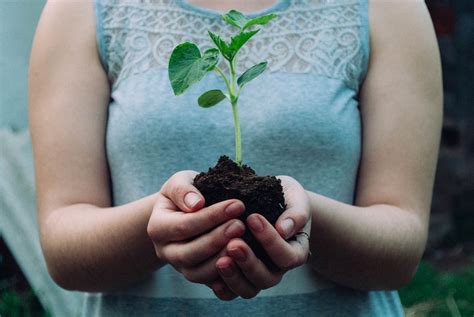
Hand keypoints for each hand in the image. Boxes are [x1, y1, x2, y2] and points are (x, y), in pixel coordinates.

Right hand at [147, 171, 245, 284]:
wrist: (184, 211)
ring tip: (244, 242)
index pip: (184, 225)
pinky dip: (227, 276)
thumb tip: (196, 203)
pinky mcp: (197, 276)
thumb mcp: (179, 182)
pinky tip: (244, 260)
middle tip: (241, 225)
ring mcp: (180, 267)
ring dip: (222, 259)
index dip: (211, 217)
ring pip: (199, 273)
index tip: (237, 205)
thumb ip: (183, 190)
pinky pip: (210, 283)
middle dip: (217, 239)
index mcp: (158, 227)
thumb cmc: (185, 194)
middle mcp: (165, 251)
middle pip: (189, 253)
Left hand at [211, 175, 311, 299]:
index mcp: (295, 251)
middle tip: (233, 243)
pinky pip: (231, 293)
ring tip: (221, 260)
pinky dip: (223, 288)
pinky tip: (212, 278)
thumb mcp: (296, 198)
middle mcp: (277, 269)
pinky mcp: (239, 277)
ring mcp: (257, 275)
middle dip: (249, 262)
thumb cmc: (286, 197)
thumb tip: (284, 229)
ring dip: (234, 277)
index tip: (253, 218)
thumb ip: (296, 213)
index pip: (287, 256)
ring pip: (248, 289)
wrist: (270, 201)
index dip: (270, 241)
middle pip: (267, 278)